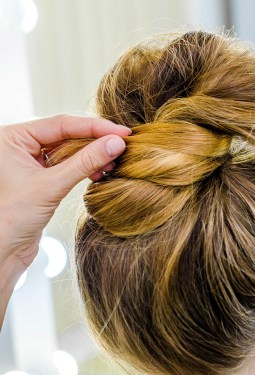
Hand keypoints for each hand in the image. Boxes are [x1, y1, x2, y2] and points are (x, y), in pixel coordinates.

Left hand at [0, 115, 129, 273]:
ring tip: (113, 163)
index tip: (121, 132)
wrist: (4, 250)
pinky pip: (67, 165)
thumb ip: (85, 162)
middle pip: (66, 134)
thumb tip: (116, 143)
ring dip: (92, 156)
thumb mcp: (53, 186)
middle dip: (95, 141)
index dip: (94, 127)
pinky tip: (99, 172)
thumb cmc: (14, 218)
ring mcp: (29, 161)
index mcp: (13, 137)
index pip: (60, 124)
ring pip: (68, 150)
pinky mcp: (39, 178)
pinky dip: (84, 168)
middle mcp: (19, 145)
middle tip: (122, 145)